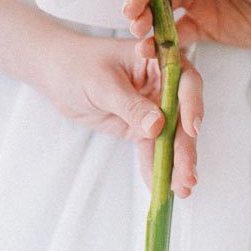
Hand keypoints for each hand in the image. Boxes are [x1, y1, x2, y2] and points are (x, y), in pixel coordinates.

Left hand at [38, 27, 203, 197]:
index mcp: (158, 61)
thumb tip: (158, 127)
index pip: (185, 81)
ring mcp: (153, 108)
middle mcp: (163, 85)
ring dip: (176, 164)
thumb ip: (130, 105)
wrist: (57, 74)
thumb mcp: (103, 83)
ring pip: (171, 138)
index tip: (192, 129)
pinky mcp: (140, 128)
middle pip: (182, 117)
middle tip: (187, 174)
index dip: (192, 104)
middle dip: (186, 146)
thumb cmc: (79, 65)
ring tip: (182, 190)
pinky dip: (156, 168)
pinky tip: (161, 188)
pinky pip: (152, 150)